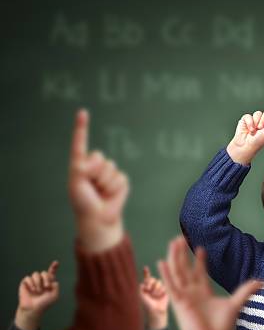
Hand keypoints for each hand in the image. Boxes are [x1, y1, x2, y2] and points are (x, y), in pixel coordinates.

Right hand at [15, 261, 59, 329]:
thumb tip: (52, 280)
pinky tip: (32, 289)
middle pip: (44, 272)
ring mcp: (33, 281)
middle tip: (47, 286)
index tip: (56, 262)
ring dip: (38, 282)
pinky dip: (31, 283)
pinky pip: (28, 278)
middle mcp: (41, 280)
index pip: (51, 272)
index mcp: (49, 282)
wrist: (33, 309)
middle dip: (46, 278)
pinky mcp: (25, 283)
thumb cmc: (44, 303)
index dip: (54, 267)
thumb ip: (56, 286)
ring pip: (36, 274)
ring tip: (38, 291)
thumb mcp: (54, 295)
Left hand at [68, 109, 128, 251]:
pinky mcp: (121, 180)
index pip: (80, 143)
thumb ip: (83, 167)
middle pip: (98, 157)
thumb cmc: (82, 201)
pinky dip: (114, 187)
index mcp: (80, 164)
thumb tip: (98, 160)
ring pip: (110, 168)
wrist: (98, 217)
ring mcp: (109, 172)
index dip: (82, 127)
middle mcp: (95, 165)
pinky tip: (109, 195)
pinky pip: (120, 177)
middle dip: (94, 172)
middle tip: (91, 186)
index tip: (83, 112)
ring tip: (100, 192)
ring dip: (104, 182)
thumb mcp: (76, 182)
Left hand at [140, 266, 168, 329]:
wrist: (155, 310)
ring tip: (154, 295)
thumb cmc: (147, 304)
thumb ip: (141, 287)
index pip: (146, 278)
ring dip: (155, 288)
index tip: (145, 268)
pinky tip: (159, 296)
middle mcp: (152, 287)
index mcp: (145, 287)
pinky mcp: (164, 291)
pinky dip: (160, 292)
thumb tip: (143, 281)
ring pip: (158, 282)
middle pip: (152, 279)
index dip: (146, 273)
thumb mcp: (141, 295)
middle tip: (148, 288)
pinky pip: (163, 287)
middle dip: (150, 282)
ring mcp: (158, 288)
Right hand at [158, 236, 262, 329]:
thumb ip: (246, 290)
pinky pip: (171, 285)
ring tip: (173, 242)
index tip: (200, 247)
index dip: (199, 260)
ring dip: (174, 257)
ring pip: (177, 272)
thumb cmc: (221, 327)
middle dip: (182, 254)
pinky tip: (162, 262)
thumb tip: (262, 282)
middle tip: (180, 238)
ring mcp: (184, 296)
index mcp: (203, 292)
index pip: (199, 272)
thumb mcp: (236, 304)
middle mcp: (192, 292)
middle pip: (185, 268)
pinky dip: (166, 274)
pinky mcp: (179, 302)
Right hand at [226, 91, 263, 164]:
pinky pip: (249, 116)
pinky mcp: (246, 119)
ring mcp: (255, 120)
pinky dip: (250, 123)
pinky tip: (249, 130)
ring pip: (258, 113)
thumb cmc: (258, 142)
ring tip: (255, 131)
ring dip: (257, 123)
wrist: (245, 147)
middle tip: (261, 129)